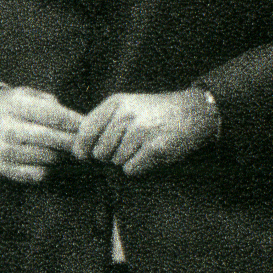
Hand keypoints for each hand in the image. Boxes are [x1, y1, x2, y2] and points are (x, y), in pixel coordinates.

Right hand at [0, 86, 85, 183]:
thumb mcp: (32, 95)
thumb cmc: (20, 108)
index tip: (88, 126)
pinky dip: (50, 169)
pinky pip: (37, 174)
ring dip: (63, 155)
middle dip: (72, 141)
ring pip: (47, 157)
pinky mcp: (4, 168)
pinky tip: (52, 160)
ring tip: (69, 150)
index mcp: (16, 105)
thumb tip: (79, 123)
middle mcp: (7, 128)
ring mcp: (4, 150)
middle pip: (50, 138)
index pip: (53, 115)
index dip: (74, 122)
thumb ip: (54, 106)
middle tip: (86, 142)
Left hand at [73, 87, 215, 175]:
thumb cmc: (157, 112)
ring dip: (127, 160)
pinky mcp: (154, 148)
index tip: (85, 155)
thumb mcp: (128, 105)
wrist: (194, 112)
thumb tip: (78, 148)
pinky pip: (131, 170)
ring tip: (143, 146)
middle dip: (110, 155)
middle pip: (99, 152)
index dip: (81, 149)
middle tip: (127, 146)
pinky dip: (138, 167)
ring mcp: (141, 132)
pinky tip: (150, 154)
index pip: (85, 132)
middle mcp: (126, 115)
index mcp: (116, 103)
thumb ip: (103, 121)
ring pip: (116, 162)